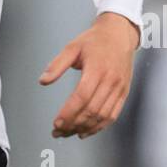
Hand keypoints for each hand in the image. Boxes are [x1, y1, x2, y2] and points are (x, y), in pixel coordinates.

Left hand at [39, 12, 140, 138]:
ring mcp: (119, 88)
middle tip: (58, 132)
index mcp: (97, 69)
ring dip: (85, 128)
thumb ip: (57, 64)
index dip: (69, 112)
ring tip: (69, 133)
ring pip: (102, 116)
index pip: (82, 97)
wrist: (119, 33)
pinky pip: (113, 115)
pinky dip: (99, 127)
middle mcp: (110, 80)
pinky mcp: (124, 93)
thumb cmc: (94, 40)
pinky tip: (86, 131)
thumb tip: (43, 81)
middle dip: (73, 124)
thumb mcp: (72, 47)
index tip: (56, 123)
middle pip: (91, 110)